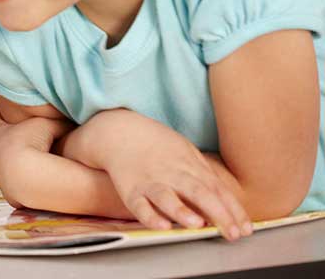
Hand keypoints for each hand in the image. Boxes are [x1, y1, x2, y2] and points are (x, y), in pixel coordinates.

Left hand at [0, 109, 72, 210]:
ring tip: (13, 173)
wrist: (29, 173)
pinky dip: (16, 192)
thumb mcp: (46, 124)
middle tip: (3, 147)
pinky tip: (28, 190)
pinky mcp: (9, 196)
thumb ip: (52, 122)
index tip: (1, 113)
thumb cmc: (35, 144)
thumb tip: (63, 123)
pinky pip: (9, 195)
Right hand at [64, 111, 251, 239]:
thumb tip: (228, 204)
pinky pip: (140, 205)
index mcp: (190, 166)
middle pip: (199, 193)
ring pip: (167, 197)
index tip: (246, 229)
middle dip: (218, 214)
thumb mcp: (188, 154)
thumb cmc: (159, 148)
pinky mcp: (130, 190)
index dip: (233, 210)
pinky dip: (150, 216)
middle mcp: (173, 174)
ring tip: (196, 224)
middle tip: (233, 233)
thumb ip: (206, 178)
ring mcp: (151, 181)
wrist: (121, 132)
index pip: (217, 190)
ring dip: (182, 211)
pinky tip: (162, 225)